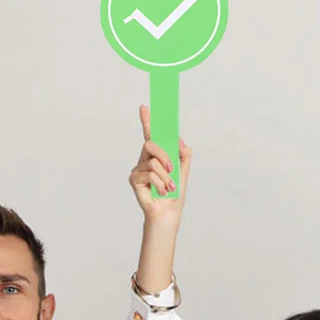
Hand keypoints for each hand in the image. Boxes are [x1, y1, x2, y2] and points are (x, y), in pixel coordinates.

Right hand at [129, 106, 192, 292]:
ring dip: (165, 175)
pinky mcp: (134, 179)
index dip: (147, 120)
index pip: (151, 134)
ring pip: (152, 161)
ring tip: (169, 187)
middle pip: (150, 144)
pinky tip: (162, 191)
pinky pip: (148, 173)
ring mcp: (138, 169)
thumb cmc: (175, 193)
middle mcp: (145, 159)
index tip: (145, 107)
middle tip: (172, 168)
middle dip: (164, 155)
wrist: (169, 212)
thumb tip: (178, 139)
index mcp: (157, 155)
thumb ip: (184, 153)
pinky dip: (159, 182)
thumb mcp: (185, 170)